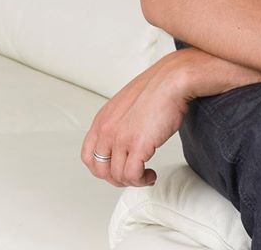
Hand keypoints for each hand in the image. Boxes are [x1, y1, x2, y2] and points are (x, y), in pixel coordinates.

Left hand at [81, 51, 194, 187]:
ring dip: (132, 181)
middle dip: (116, 178)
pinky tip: (151, 175)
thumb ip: (119, 121)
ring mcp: (121, 138)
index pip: (88, 155)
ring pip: (118, 176)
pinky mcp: (138, 145)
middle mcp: (107, 130)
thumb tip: (124, 138)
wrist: (173, 80)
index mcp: (103, 119)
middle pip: (100, 170)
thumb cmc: (157, 88)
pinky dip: (142, 180)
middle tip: (131, 175)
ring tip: (145, 175)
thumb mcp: (126, 103)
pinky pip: (133, 175)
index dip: (101, 168)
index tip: (115, 169)